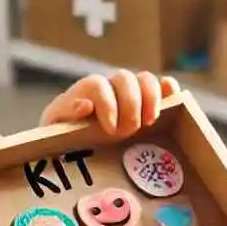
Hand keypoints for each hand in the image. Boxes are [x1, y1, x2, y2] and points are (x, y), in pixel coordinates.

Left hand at [40, 71, 180, 137]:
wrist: (71, 146)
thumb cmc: (62, 139)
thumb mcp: (54, 130)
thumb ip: (64, 115)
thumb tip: (84, 106)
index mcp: (85, 91)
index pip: (99, 85)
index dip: (107, 103)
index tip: (110, 129)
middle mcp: (109, 87)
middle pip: (125, 79)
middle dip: (130, 104)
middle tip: (129, 131)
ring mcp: (130, 93)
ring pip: (145, 79)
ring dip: (151, 98)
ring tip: (149, 122)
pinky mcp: (147, 101)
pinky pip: (162, 86)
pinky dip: (169, 90)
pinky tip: (172, 101)